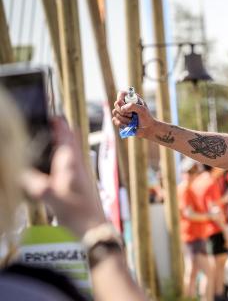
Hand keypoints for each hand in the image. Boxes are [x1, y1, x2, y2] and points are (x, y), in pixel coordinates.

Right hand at [21, 118, 104, 236]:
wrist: (94, 229)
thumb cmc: (77, 213)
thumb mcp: (51, 198)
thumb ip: (36, 184)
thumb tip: (18, 172)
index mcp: (71, 163)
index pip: (66, 136)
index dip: (59, 123)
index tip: (50, 112)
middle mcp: (77, 165)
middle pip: (69, 141)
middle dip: (59, 130)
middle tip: (46, 122)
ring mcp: (78, 174)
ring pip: (69, 152)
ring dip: (59, 143)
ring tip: (45, 138)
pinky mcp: (77, 184)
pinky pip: (67, 164)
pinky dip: (59, 157)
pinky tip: (50, 164)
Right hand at [111, 90, 155, 137]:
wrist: (147, 129)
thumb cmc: (146, 118)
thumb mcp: (142, 110)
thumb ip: (133, 106)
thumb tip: (122, 108)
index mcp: (131, 99)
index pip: (121, 94)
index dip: (121, 99)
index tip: (125, 105)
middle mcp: (125, 104)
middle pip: (116, 103)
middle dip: (123, 111)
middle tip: (131, 115)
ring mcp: (121, 112)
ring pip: (115, 112)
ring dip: (124, 119)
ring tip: (132, 121)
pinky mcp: (119, 119)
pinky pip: (114, 120)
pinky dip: (121, 124)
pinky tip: (127, 125)